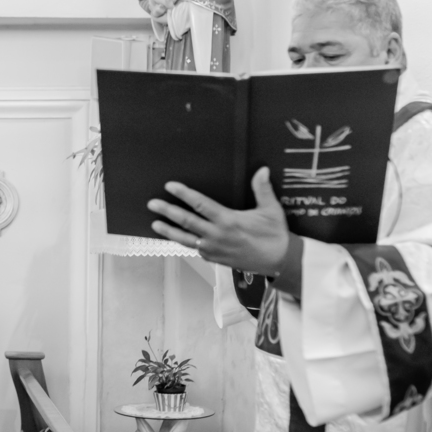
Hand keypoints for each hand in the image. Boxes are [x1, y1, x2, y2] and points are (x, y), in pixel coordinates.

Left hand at [147, 167, 289, 275]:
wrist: (279, 261)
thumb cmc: (275, 235)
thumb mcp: (271, 210)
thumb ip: (262, 189)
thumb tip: (262, 169)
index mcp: (228, 220)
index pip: (201, 204)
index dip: (184, 194)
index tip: (170, 186)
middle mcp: (217, 235)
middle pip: (186, 221)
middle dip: (168, 211)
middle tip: (152, 204)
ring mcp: (213, 249)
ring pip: (185, 239)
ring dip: (168, 231)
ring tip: (154, 224)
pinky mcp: (214, 258)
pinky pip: (194, 249)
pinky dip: (183, 242)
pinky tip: (175, 237)